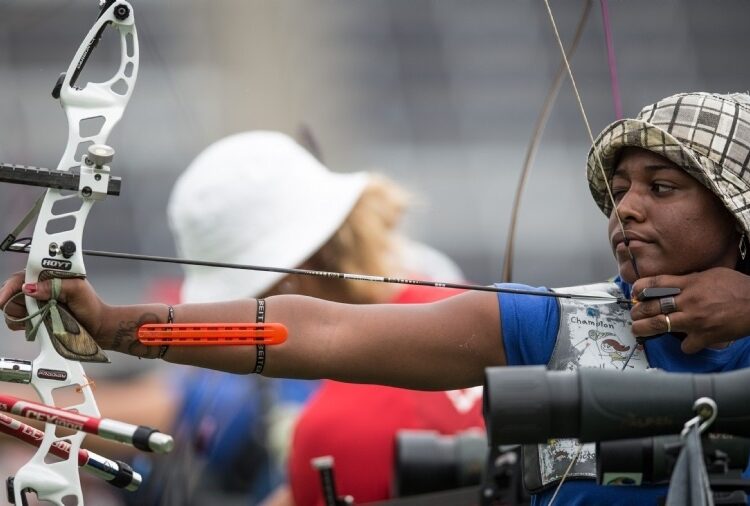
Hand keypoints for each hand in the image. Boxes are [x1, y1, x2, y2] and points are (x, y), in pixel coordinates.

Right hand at [0, 271, 109, 346]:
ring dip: (21, 315)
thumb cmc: (91, 305)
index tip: (3, 299)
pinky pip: (16, 321)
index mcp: (47, 276)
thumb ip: (55, 285)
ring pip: (11, 308)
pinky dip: (21, 324)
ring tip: (41, 316)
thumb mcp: (77, 289)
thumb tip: (31, 287)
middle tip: (33, 309)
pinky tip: (36, 324)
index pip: (20, 277)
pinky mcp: (34, 317)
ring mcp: (34, 304)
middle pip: (11, 293)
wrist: (97, 326)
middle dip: (17, 303)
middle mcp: (38, 288)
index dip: (10, 288)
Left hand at [631, 267, 749, 352]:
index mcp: (689, 283)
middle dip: (637, 311)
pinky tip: (686, 342)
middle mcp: (688, 301)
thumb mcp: (710, 274)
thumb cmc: (737, 287)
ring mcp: (694, 320)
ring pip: (658, 325)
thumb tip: (672, 283)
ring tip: (638, 329)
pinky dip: (684, 345)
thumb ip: (689, 280)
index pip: (655, 284)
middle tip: (634, 314)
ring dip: (644, 328)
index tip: (634, 293)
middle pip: (651, 306)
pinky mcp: (704, 337)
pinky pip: (685, 345)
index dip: (639, 289)